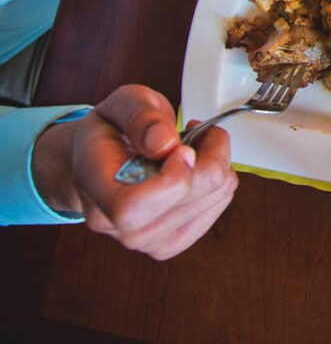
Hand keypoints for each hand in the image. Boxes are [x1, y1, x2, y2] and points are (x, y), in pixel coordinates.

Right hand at [31, 85, 236, 259]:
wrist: (102, 161)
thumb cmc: (111, 131)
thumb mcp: (121, 103)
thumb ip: (140, 116)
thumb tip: (164, 142)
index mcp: (94, 187)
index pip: (134, 206)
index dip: (173, 175)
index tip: (183, 145)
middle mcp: (117, 224)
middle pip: (192, 195)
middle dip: (210, 153)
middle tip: (197, 131)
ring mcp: (145, 239)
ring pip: (214, 197)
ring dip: (216, 163)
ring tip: (192, 148)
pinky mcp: (171, 243)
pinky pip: (219, 206)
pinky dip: (218, 182)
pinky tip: (197, 169)